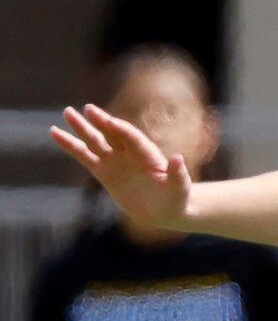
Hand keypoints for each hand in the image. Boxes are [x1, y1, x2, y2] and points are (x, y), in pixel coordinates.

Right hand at [49, 105, 193, 229]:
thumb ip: (178, 174)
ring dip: (81, 128)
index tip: (109, 121)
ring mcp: (115, 160)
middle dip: (101, 122)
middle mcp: (129, 153)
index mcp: (147, 154)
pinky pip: (84, 156)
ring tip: (67, 112)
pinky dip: (70, 145)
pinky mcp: (103, 171)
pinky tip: (55, 132)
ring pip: (95, 140)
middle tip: (87, 109)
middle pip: (112, 133)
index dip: (121, 129)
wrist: (163, 211)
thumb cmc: (176, 199)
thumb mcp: (179, 188)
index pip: (132, 137)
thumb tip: (177, 158)